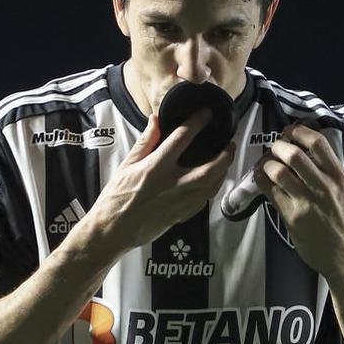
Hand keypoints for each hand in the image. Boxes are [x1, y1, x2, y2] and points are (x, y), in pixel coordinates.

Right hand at [84, 109, 235, 253]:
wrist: (112, 230)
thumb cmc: (116, 197)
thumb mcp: (126, 164)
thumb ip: (145, 141)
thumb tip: (156, 119)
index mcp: (156, 168)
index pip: (182, 138)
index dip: (197, 122)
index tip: (207, 114)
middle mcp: (172, 185)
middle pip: (210, 169)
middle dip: (225, 155)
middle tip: (230, 144)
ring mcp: (180, 202)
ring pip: (212, 187)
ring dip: (223, 172)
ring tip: (225, 161)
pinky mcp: (181, 216)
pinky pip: (204, 201)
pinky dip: (212, 189)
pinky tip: (212, 182)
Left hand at [253, 123, 343, 279]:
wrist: (343, 254)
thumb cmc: (341, 220)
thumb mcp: (342, 190)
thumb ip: (326, 170)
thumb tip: (301, 146)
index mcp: (338, 176)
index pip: (318, 142)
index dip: (299, 131)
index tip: (290, 132)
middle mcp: (324, 186)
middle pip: (294, 154)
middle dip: (278, 146)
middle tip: (275, 150)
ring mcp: (307, 202)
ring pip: (278, 171)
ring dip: (267, 164)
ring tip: (267, 165)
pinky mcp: (292, 216)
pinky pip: (270, 191)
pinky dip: (261, 180)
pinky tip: (262, 179)